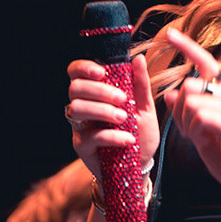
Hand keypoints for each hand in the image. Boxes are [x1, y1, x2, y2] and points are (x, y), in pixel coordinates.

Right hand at [66, 52, 158, 173]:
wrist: (142, 163)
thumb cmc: (141, 133)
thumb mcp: (145, 107)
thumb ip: (140, 84)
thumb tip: (138, 58)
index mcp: (95, 93)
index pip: (75, 72)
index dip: (83, 68)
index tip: (102, 72)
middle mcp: (83, 106)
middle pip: (75, 88)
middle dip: (99, 90)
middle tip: (123, 100)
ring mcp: (80, 126)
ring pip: (76, 109)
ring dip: (102, 111)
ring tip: (125, 119)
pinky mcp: (82, 146)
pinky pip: (91, 135)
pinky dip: (112, 136)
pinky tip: (128, 140)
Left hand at [158, 28, 220, 198]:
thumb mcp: (201, 132)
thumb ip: (187, 112)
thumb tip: (169, 93)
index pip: (206, 61)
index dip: (187, 46)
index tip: (170, 33)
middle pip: (189, 84)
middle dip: (178, 109)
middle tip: (186, 130)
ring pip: (191, 100)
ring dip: (186, 123)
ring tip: (198, 138)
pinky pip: (200, 116)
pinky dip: (194, 130)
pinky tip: (203, 141)